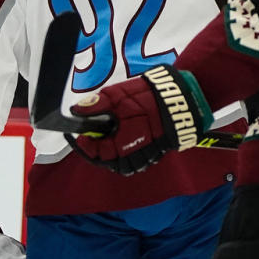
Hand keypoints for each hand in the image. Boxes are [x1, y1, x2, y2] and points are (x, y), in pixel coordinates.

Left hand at [69, 65, 211, 175]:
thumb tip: (75, 111)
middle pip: (105, 159)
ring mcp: (144, 158)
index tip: (80, 132)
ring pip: (119, 162)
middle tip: (99, 130)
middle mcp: (132, 157)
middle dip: (100, 145)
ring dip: (113, 150)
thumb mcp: (118, 96)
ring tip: (116, 132)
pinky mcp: (153, 156)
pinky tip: (129, 136)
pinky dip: (127, 150)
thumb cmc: (150, 98)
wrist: (182, 99)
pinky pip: (134, 160)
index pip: (92, 151)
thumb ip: (96, 105)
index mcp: (120, 145)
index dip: (84, 141)